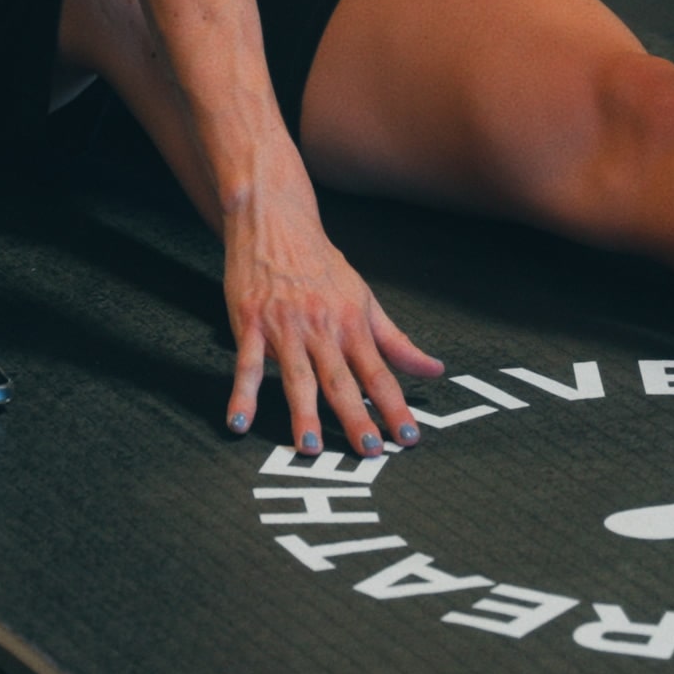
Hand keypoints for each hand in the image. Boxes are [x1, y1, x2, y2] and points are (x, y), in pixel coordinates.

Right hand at [220, 184, 445, 455]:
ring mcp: (284, 327)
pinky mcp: (250, 324)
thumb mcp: (364, 298)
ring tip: (311, 447)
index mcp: (352, 324)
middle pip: (342, 381)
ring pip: (297, 377)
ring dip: (304, 413)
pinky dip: (243, 395)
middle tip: (369, 451)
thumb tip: (434, 370)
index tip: (410, 437)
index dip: (396, 407)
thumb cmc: (321, 264)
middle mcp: (322, 328)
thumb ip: (397, 341)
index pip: (381, 373)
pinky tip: (240, 422)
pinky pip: (247, 365)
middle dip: (357, 416)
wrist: (275, 221)